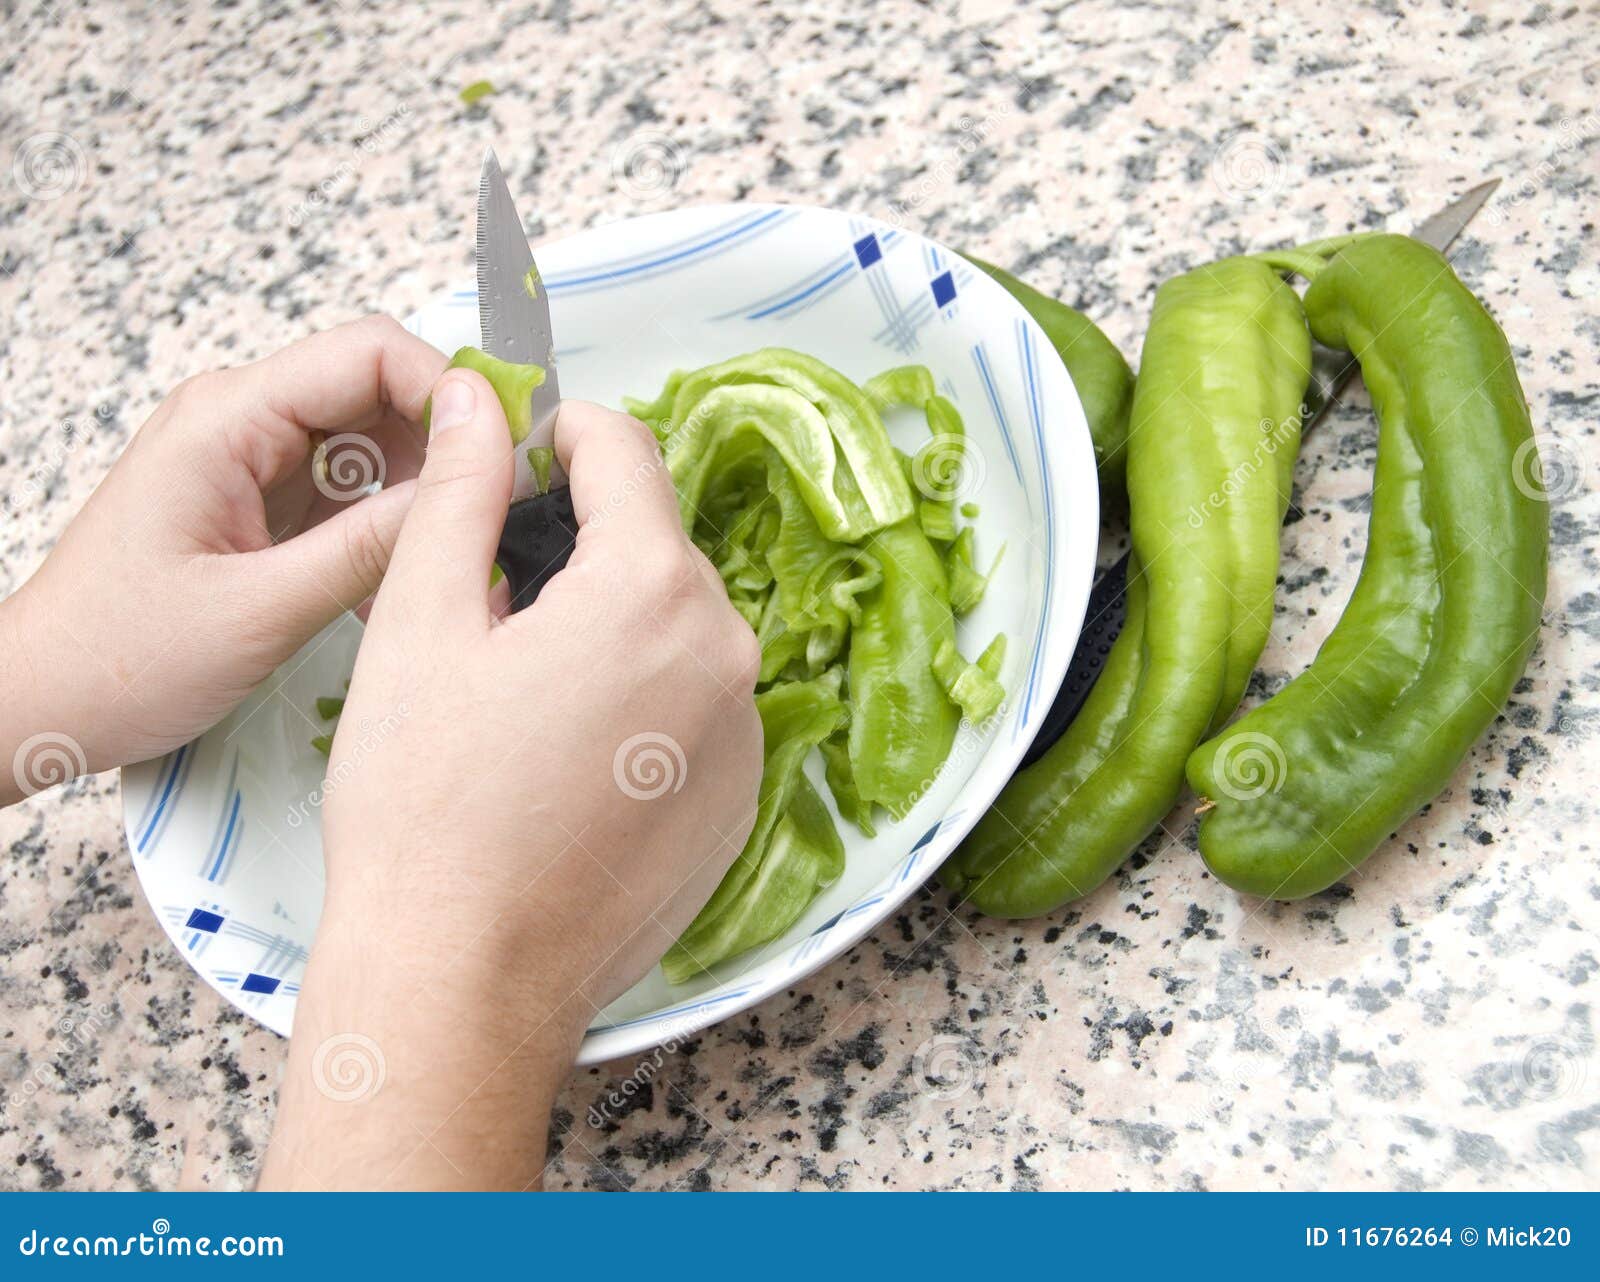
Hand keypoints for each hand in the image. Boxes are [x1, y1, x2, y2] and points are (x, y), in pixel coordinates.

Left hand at [0, 316, 447, 803]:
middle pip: (378, 390)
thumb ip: (370, 547)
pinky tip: (394, 588)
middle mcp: (240, 420)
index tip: (503, 453)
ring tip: (443, 565)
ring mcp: (249, 459)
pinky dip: (382, 529)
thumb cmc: (121, 656)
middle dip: (443, 446)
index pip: (368, 352)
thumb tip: (467, 490)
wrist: (41, 700)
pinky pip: (345, 490)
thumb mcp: (261, 609)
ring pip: (370, 444)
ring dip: (415, 496)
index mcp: (228, 419)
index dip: (448, 390)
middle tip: (493, 516)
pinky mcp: (258, 501)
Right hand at [259, 370, 762, 1190]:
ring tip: (520, 692)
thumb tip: (477, 400)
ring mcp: (746, 734)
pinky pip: (696, 707)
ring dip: (611, 626)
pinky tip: (568, 757)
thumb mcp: (421, 621)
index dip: (561, 432)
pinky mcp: (741, 801)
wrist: (465, 980)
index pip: (626, 451)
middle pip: (654, 545)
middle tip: (491, 596)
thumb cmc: (424, 805)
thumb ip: (462, 492)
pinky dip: (642, 702)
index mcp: (653, 590)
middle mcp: (728, 652)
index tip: (515, 451)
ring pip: (676, 629)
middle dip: (580, 544)